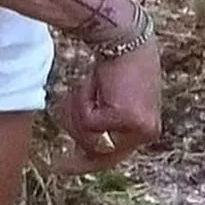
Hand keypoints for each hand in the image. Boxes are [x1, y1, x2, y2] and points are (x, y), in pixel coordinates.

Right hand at [56, 39, 161, 173]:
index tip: (60, 167)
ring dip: (79, 109)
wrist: (125, 37)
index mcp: (147, 129)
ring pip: (89, 135)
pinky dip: (82, 100)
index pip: (113, 155)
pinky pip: (88, 121)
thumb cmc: (118, 63)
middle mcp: (147, 132)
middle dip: (76, 133)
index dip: (85, 163)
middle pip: (98, 150)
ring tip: (89, 86)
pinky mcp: (126, 118)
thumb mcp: (112, 99)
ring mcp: (139, 127)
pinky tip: (94, 83)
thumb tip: (80, 151)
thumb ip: (103, 125)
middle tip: (57, 150)